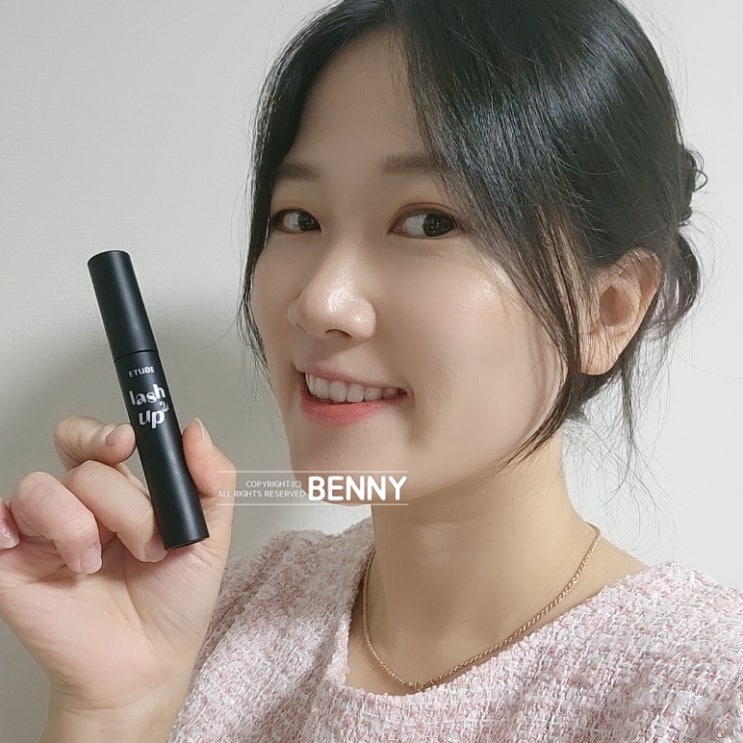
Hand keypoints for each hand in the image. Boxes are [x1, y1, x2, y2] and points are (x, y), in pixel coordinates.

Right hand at [0, 415, 235, 724]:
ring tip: (100, 566)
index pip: (98, 440)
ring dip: (83, 527)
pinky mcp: (13, 563)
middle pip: (83, 464)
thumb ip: (213, 480)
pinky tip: (41, 550)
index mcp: (123, 493)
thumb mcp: (211, 536)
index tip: (128, 442)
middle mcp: (82, 506)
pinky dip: (11, 525)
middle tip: (144, 537)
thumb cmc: (175, 604)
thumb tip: (194, 429)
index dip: (106, 433)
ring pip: (44, 489)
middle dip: (121, 500)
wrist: (148, 667)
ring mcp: (45, 533)